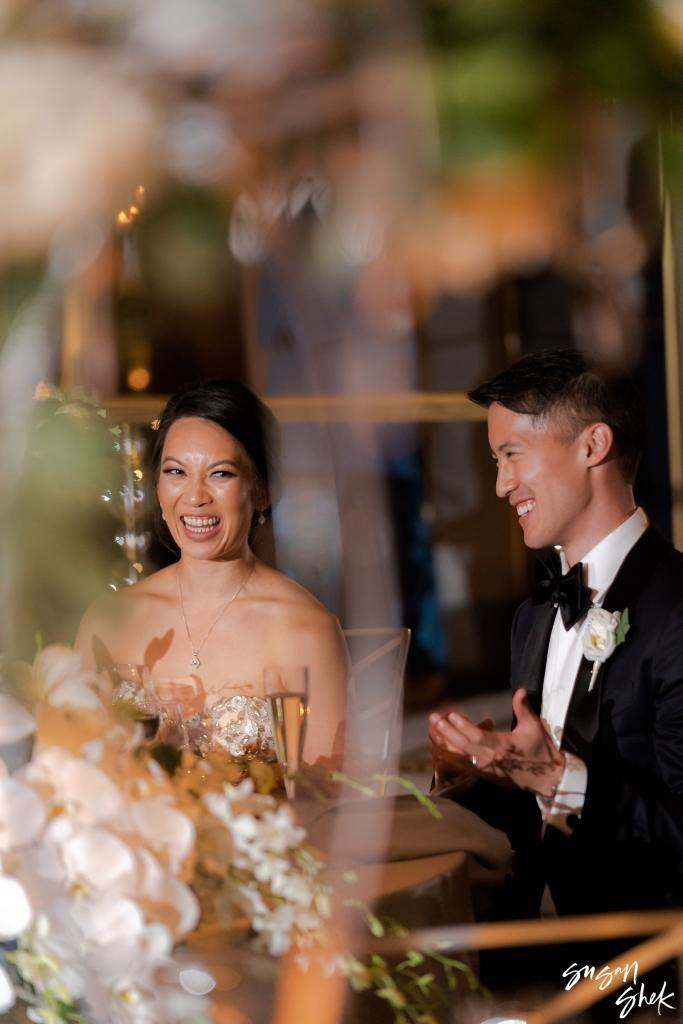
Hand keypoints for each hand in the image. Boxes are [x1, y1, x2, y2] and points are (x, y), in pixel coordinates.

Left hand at [428, 689, 564, 797]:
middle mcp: (491, 759)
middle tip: (434, 718)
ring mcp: (486, 768)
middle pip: (464, 745)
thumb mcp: (534, 727)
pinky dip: (450, 752)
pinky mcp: (484, 773)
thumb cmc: (541, 750)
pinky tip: (440, 742)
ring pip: (461, 755)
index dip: (464, 726)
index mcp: (503, 747)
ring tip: (432, 728)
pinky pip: (463, 762)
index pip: (479, 737)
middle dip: (448, 732)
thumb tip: (520, 690)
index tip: (452, 715)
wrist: (546, 778)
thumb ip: (523, 709)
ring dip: (445, 742)